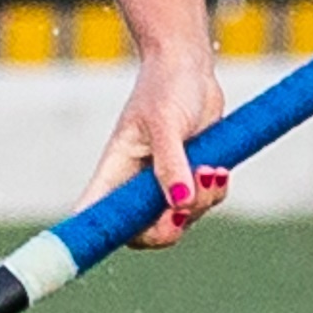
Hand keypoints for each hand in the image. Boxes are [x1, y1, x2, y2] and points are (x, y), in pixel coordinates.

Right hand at [75, 45, 233, 249]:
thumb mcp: (166, 123)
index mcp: (115, 168)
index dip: (95, 235)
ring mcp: (163, 181)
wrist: (191, 66)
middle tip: (185, 210)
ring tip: (210, 168)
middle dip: (169, 227)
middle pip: (142, 232)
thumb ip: (171, 164)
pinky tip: (217, 167)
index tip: (101, 245)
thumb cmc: (167, 86)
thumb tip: (179, 204)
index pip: (95, 212)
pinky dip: (214, 191)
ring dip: (201, 202)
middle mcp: (134, 181)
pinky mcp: (189, 177)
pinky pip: (202, 204)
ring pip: (179, 219)